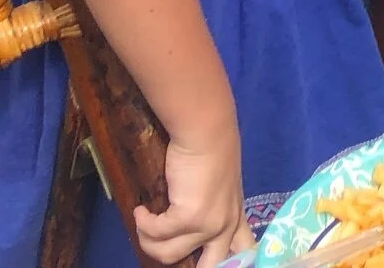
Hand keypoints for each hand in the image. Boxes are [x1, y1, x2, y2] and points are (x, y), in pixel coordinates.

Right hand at [135, 131, 250, 267]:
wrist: (206, 130)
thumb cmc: (211, 151)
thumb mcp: (219, 187)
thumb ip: (211, 209)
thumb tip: (184, 232)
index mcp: (237, 219)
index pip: (242, 254)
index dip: (223, 263)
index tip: (198, 258)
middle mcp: (227, 226)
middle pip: (208, 267)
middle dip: (178, 260)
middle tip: (159, 243)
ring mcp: (209, 225)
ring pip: (168, 254)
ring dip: (149, 241)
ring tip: (144, 221)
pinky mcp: (188, 217)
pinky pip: (155, 233)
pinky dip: (142, 223)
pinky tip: (141, 209)